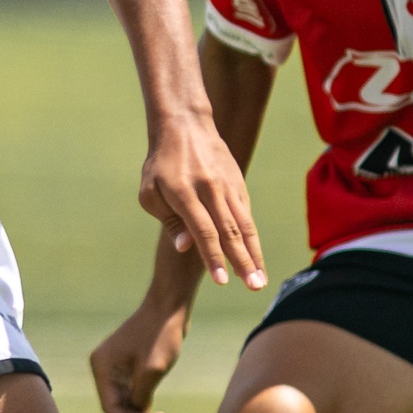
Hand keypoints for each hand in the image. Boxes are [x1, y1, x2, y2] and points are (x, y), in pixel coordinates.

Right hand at [88, 299, 191, 412]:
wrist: (171, 307)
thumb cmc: (161, 334)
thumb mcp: (151, 371)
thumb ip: (141, 397)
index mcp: (103, 367)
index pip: (110, 406)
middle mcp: (106, 369)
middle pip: (118, 407)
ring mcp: (118, 368)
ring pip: (128, 403)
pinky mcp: (132, 368)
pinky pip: (136, 394)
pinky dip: (148, 407)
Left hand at [138, 118, 264, 289]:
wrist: (185, 126)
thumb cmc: (161, 165)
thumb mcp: (151, 193)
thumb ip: (170, 222)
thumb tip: (186, 248)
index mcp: (184, 193)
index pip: (203, 230)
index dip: (213, 257)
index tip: (222, 282)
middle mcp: (210, 189)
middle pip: (230, 231)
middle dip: (243, 262)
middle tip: (255, 287)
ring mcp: (228, 186)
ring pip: (245, 224)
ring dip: (254, 254)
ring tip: (260, 279)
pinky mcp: (238, 184)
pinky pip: (246, 215)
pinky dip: (251, 237)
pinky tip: (254, 257)